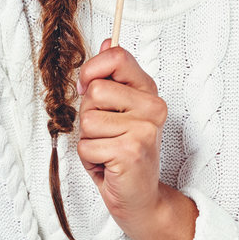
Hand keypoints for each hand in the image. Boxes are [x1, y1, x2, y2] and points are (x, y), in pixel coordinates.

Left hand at [76, 37, 167, 219]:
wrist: (139, 197)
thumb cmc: (123, 154)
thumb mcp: (116, 111)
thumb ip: (111, 78)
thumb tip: (106, 41)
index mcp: (148, 91)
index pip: (116, 56)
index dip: (92, 70)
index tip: (88, 87)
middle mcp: (152, 107)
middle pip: (95, 91)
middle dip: (88, 116)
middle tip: (105, 134)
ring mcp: (143, 129)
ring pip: (87, 121)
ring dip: (89, 141)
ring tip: (107, 151)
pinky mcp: (131, 151)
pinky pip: (86, 146)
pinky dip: (89, 160)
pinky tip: (108, 166)